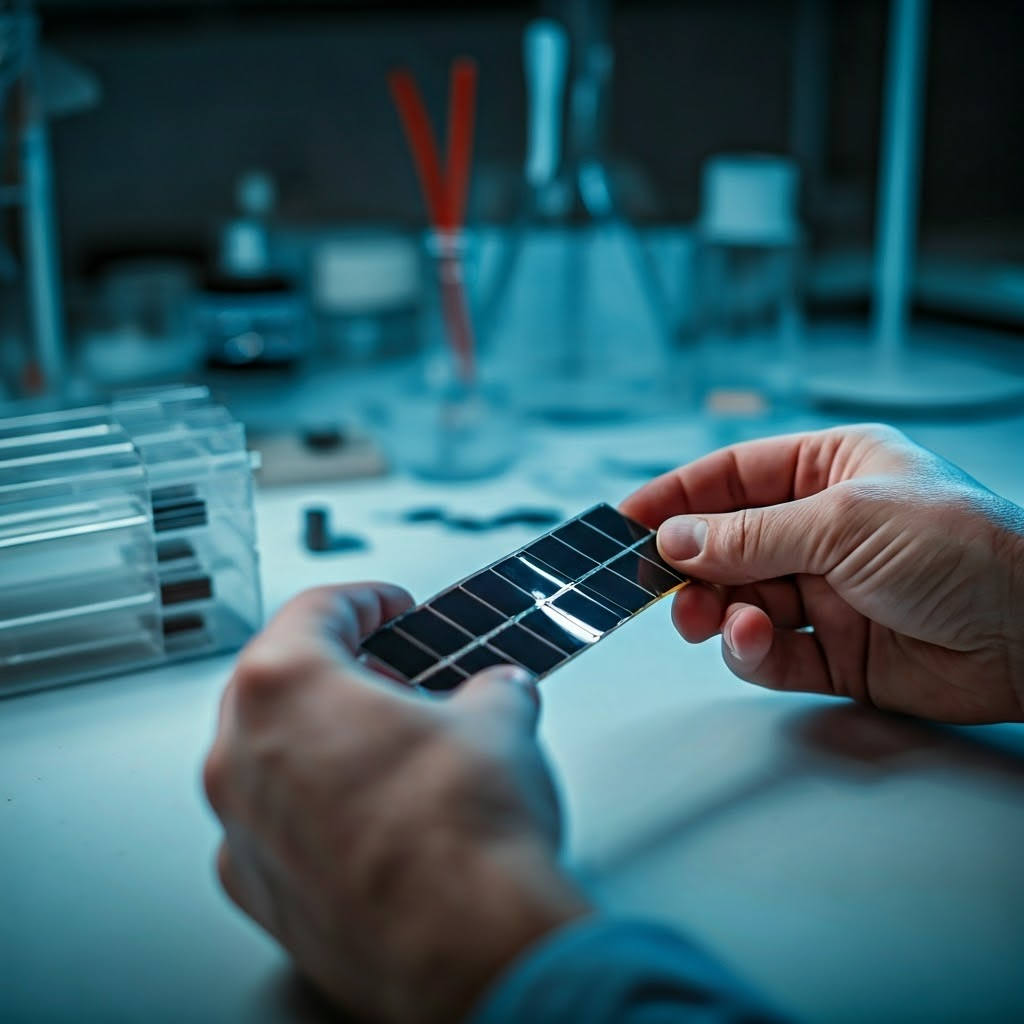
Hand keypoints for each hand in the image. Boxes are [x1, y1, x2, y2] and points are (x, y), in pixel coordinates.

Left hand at [203, 583, 589, 1023]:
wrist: (465, 948)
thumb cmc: (463, 830)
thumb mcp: (499, 720)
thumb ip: (491, 690)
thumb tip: (501, 692)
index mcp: (285, 686)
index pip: (315, 611)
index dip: (366, 600)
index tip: (391, 606)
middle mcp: (242, 754)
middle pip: (277, 681)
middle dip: (338, 669)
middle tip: (390, 672)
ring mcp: (241, 829)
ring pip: (268, 756)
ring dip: (321, 740)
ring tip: (387, 746)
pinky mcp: (259, 892)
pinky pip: (274, 827)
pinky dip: (312, 809)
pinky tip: (371, 817)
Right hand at [621, 424, 1023, 723]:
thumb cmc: (966, 549)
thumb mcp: (845, 521)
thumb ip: (751, 535)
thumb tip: (675, 538)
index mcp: (833, 470)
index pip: (734, 476)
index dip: (677, 496)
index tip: (626, 521)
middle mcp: (826, 529)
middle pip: (729, 544)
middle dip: (691, 565)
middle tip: (662, 585)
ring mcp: (831, 591)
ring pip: (741, 601)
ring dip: (716, 611)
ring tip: (708, 619)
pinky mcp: (838, 651)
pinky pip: (772, 652)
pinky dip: (752, 652)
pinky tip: (755, 643)